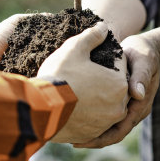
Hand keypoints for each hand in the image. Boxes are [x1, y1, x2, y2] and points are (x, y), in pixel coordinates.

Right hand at [37, 22, 128, 143]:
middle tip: (86, 72)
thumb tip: (103, 27)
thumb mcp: (75, 49)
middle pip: (116, 85)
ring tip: (80, 88)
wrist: (40, 110)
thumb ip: (92, 36)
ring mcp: (106, 122)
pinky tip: (75, 104)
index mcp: (119, 83)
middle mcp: (118, 105)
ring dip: (98, 96)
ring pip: (107, 104)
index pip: (119, 64)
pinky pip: (95, 120)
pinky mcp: (93, 134)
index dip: (106, 56)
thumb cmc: (60, 76)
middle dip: (104, 77)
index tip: (92, 56)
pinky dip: (89, 112)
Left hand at [73, 32, 159, 147]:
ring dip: (91, 131)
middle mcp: (133, 110)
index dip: (101, 138)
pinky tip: (76, 116)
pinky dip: (92, 118)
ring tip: (70, 133)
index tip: (82, 140)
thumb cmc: (144, 53)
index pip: (120, 130)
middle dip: (93, 139)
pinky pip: (105, 115)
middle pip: (112, 133)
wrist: (145, 48)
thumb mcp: (143, 62)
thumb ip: (141, 77)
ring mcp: (126, 106)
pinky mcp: (118, 100)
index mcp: (140, 106)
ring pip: (107, 126)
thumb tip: (137, 94)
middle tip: (71, 141)